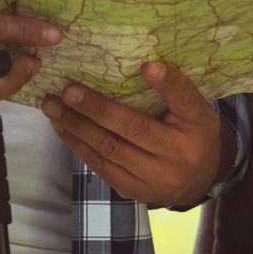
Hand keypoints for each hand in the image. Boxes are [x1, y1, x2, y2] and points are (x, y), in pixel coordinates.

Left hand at [41, 62, 230, 205]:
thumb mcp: (195, 110)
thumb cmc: (192, 134)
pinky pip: (101, 166)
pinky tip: (62, 126)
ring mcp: (155, 178)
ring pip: (110, 149)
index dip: (167, 83)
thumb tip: (142, 63)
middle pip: (134, 128)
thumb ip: (175, 90)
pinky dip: (78, 144)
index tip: (147, 65)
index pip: (185, 100)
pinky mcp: (133, 190)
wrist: (198, 181)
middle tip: (69, 90)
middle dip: (96, 108)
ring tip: (53, 105)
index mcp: (199, 127)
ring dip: (77, 126)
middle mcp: (179, 155)